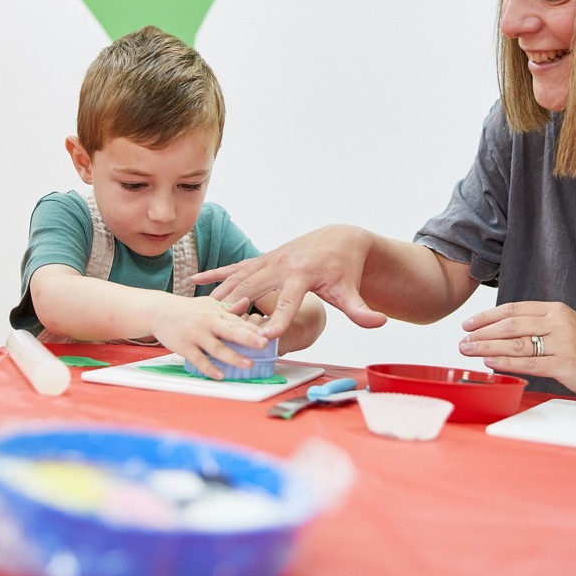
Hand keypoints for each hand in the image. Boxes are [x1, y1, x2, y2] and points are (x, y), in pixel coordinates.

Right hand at [143, 293, 262, 380]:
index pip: (238, 321)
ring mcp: (195, 335)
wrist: (159, 310)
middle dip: (248, 338)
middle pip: (231, 331)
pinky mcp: (184, 346)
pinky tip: (221, 375)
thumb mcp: (209, 303)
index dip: (254, 329)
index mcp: (216, 312)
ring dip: (233, 357)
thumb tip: (247, 302)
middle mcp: (207, 322)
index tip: (269, 334)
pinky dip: (210, 368)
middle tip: (264, 345)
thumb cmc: (187, 308)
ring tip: (248, 365)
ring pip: (217, 348)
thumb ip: (229, 307)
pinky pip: (199, 359)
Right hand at [193, 225, 386, 337]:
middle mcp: (280, 264)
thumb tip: (380, 322)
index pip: (288, 300)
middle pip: (254, 287)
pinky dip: (215, 274)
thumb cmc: (343, 268)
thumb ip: (361, 310)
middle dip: (238, 307)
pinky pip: (234, 267)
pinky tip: (195, 283)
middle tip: (220, 328)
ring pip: (239, 278)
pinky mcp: (261, 259)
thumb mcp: (351, 290)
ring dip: (220, 295)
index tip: (265, 336)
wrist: (337, 238)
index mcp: (302, 274)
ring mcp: (268, 260)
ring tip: (201, 314)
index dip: (277, 319)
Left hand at [458, 301, 575, 399]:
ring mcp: (562, 343)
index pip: (513, 309)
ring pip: (516, 343)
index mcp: (555, 310)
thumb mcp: (565, 326)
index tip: (468, 323)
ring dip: (487, 347)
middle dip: (481, 332)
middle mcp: (557, 322)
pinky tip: (489, 362)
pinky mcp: (565, 364)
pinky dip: (505, 362)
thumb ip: (538, 324)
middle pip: (510, 325)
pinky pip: (528, 363)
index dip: (487, 316)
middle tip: (463, 340)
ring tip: (468, 350)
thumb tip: (502, 330)